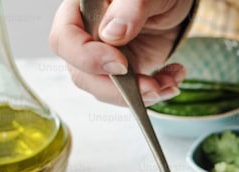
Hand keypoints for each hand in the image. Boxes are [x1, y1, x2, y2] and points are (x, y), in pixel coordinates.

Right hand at [49, 0, 193, 105]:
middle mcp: (87, 36)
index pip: (65, 40)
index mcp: (81, 10)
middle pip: (82, 74)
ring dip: (140, 95)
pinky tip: (173, 77)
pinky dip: (154, 92)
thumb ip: (129, 8)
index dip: (88, 58)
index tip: (121, 64)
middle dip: (118, 90)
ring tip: (171, 83)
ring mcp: (103, 57)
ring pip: (106, 90)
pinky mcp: (123, 71)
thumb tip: (111, 34)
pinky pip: (129, 93)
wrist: (172, 3)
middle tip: (152, 88)